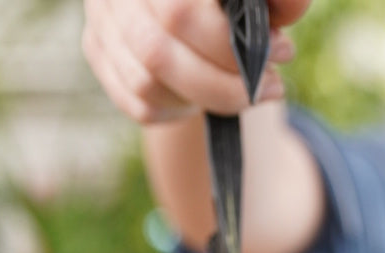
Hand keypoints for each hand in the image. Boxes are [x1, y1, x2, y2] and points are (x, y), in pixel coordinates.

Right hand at [83, 0, 311, 125]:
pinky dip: (178, 110)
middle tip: (268, 84)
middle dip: (224, 81)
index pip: (181, 11)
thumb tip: (289, 19)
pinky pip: (138, 104)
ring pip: (147, 84)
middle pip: (159, 52)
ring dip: (205, 99)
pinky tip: (207, 98)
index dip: (230, 42)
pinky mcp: (95, 47)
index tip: (280, 51)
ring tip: (246, 92)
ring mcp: (100, 16)